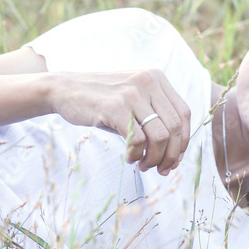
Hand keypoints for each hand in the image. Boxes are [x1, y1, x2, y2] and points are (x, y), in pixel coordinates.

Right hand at [48, 69, 191, 174]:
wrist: (64, 89)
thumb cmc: (100, 101)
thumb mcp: (133, 101)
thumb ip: (154, 118)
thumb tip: (174, 155)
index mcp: (157, 78)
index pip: (184, 114)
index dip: (183, 141)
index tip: (174, 159)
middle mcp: (148, 82)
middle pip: (176, 128)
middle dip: (171, 155)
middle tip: (161, 170)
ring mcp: (132, 93)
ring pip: (161, 136)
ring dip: (155, 159)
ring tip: (143, 165)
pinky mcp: (115, 106)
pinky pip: (137, 140)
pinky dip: (136, 155)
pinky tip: (129, 158)